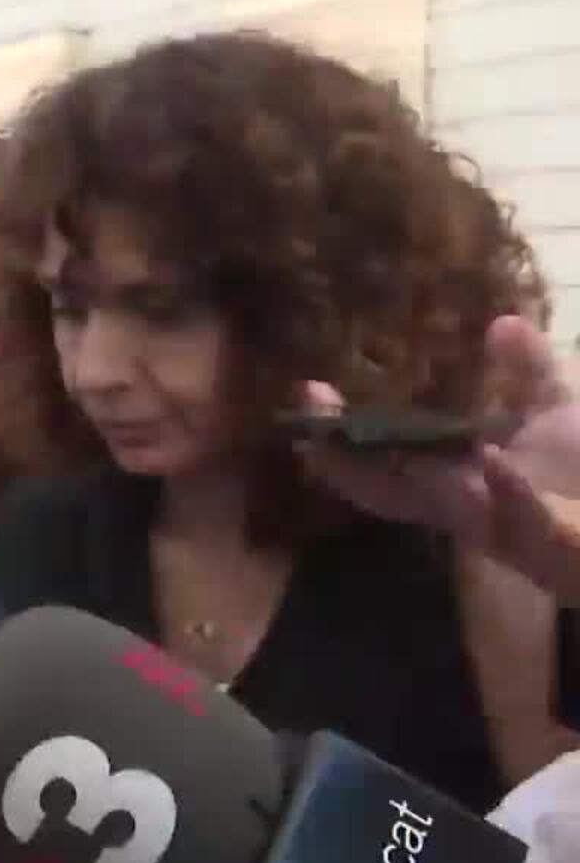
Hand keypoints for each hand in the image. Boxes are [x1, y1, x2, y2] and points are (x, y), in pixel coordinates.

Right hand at [298, 315, 579, 600]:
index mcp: (452, 475)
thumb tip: (501, 320)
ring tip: (355, 444)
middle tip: (308, 418)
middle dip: (342, 458)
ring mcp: (496, 526)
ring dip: (400, 479)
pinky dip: (508, 494)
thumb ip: (527, 370)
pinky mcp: (546, 542)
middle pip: (385, 488)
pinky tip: (490, 463)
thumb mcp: (555, 410)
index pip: (380, 462)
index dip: (340, 435)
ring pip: (436, 510)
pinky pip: (522, 521)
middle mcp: (458, 504)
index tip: (307, 392)